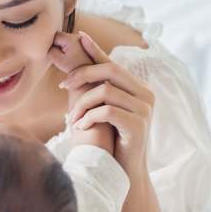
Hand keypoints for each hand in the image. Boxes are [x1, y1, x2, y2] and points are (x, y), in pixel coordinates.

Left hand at [60, 31, 154, 174]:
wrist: (122, 174)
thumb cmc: (111, 141)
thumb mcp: (103, 111)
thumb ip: (97, 90)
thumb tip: (77, 69)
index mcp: (139, 89)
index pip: (114, 64)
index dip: (96, 51)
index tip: (79, 37)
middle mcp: (146, 95)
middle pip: (111, 71)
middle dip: (83, 74)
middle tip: (64, 84)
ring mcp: (145, 110)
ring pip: (106, 92)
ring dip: (82, 103)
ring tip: (71, 118)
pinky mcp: (138, 125)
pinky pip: (107, 111)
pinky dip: (89, 117)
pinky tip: (80, 126)